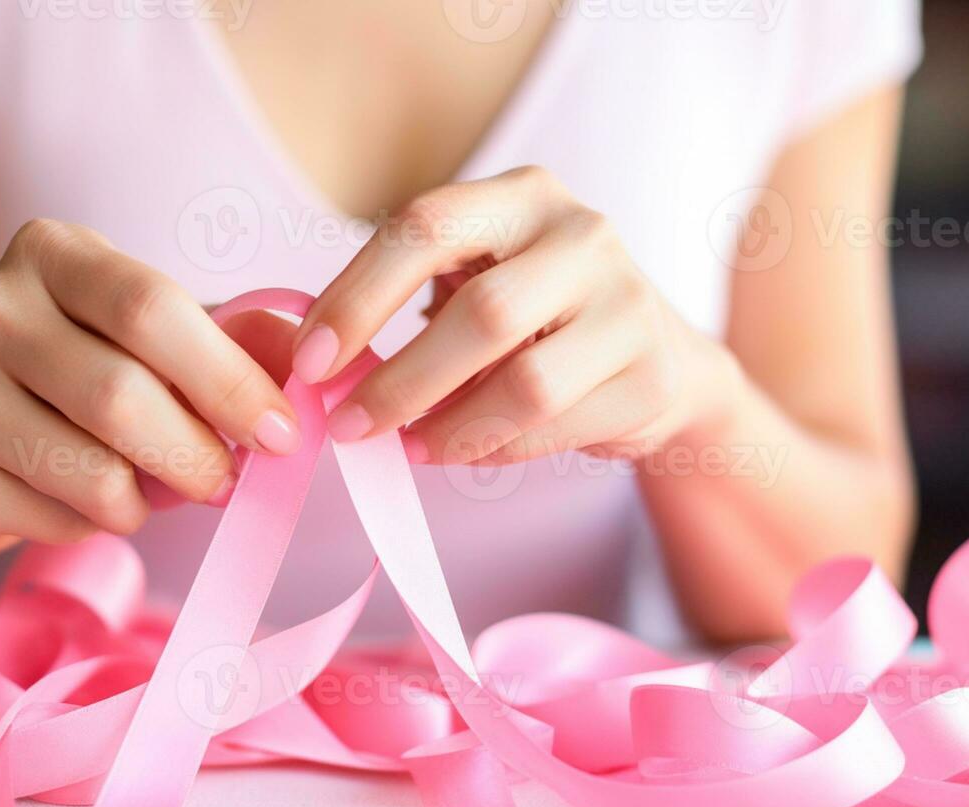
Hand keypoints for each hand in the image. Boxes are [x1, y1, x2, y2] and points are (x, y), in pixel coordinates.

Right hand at [0, 220, 301, 554]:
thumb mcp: (155, 338)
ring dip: (147, 502)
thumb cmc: (76, 371)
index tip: (284, 435)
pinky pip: (50, 519)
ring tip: (149, 489)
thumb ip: (237, 339)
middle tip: (229, 482)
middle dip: (199, 456)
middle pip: (122, 397)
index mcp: (52, 252)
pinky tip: (78, 502)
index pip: (152, 310)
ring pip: (92, 473)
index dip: (230, 381)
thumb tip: (314, 360)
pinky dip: (90, 526)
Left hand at [292, 167, 737, 465]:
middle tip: (346, 426)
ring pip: (525, 384)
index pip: (426, 226)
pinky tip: (458, 450)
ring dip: (448, 427)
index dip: (358, 296)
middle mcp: (584, 235)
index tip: (309, 362)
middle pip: (481, 314)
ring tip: (407, 447)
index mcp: (522, 195)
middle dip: (400, 381)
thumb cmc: (536, 317)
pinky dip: (492, 449)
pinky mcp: (651, 376)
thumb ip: (407, 300)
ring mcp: (629, 304)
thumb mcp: (478, 277)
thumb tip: (318, 365)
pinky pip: (553, 428)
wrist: (659, 360)